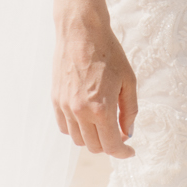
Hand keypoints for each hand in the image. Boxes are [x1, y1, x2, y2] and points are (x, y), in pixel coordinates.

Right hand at [52, 10, 138, 158]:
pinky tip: (86, 117)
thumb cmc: (109, 54)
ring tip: (103, 123)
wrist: (82, 33)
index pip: (112, 145)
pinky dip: (76, 129)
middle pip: (94, 146)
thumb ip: (130, 110)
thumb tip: (129, 133)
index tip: (130, 151)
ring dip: (92, 138)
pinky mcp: (55, 100)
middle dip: (109, 145)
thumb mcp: (129, 81)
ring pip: (78, 140)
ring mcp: (65, 107)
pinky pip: (64, 127)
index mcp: (101, 108)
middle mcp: (80, 112)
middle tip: (119, 133)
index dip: (123, 152)